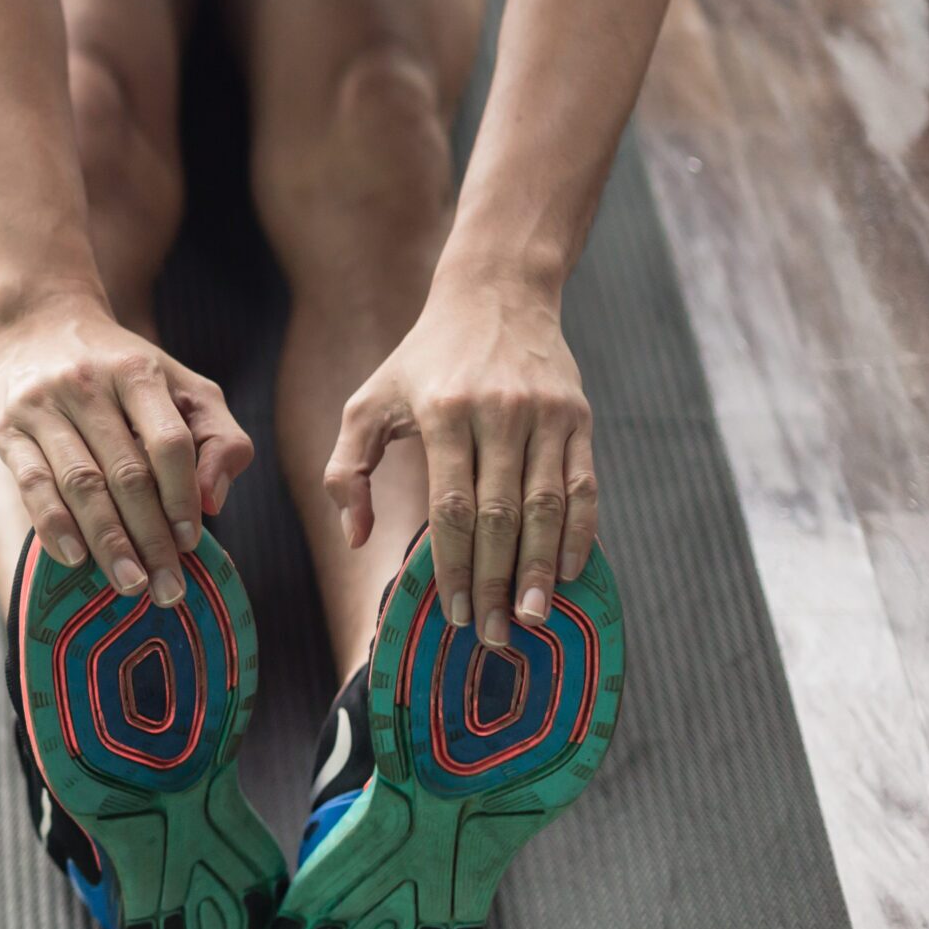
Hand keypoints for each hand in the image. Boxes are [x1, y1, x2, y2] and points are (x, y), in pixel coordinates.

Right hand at [0, 288, 254, 606]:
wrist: (40, 321)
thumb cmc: (123, 368)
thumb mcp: (182, 385)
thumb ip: (215, 437)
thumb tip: (213, 502)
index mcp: (137, 370)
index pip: (168, 442)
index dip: (182, 496)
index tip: (192, 543)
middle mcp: (88, 384)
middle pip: (126, 472)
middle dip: (150, 537)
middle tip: (167, 588)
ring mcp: (43, 405)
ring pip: (80, 483)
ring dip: (108, 541)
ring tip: (130, 585)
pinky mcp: (7, 427)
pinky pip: (31, 483)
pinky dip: (53, 524)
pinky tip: (75, 558)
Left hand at [324, 272, 597, 649]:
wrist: (496, 294)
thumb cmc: (421, 359)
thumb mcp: (368, 402)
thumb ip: (346, 469)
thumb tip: (354, 535)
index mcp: (443, 412)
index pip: (450, 507)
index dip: (453, 565)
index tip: (453, 613)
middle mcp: (498, 413)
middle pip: (500, 516)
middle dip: (495, 581)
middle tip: (494, 635)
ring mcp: (546, 415)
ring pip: (546, 507)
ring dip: (541, 569)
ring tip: (533, 617)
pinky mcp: (578, 417)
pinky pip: (583, 486)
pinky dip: (579, 533)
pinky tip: (569, 572)